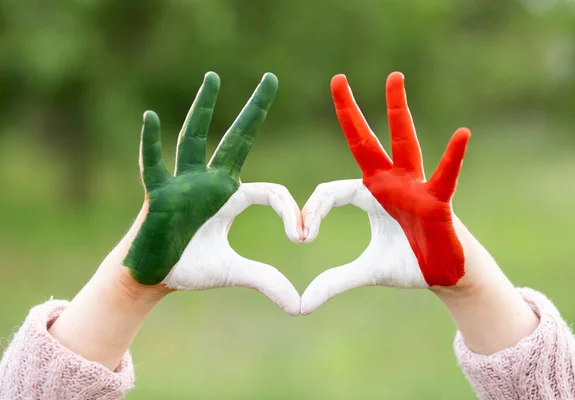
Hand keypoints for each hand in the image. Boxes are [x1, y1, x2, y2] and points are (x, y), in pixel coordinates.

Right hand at [121, 71, 302, 314]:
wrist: (152, 275)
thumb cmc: (191, 267)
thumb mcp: (235, 272)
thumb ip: (267, 281)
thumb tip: (300, 306)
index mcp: (231, 196)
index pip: (270, 190)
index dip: (289, 209)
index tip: (301, 235)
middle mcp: (210, 182)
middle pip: (237, 140)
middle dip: (254, 110)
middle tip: (271, 78)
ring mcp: (183, 183)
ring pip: (194, 139)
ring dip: (204, 109)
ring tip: (213, 78)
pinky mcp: (159, 193)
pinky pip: (153, 165)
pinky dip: (150, 143)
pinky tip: (149, 116)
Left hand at [300, 72, 537, 354]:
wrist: (444, 275)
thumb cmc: (407, 263)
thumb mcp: (365, 270)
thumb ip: (335, 281)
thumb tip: (302, 304)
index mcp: (369, 195)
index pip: (331, 190)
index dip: (313, 210)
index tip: (301, 237)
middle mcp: (389, 183)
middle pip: (364, 141)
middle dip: (350, 111)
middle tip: (337, 78)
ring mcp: (414, 186)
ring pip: (403, 142)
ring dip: (397, 110)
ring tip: (393, 78)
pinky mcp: (438, 200)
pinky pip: (445, 176)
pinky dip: (453, 158)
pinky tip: (462, 135)